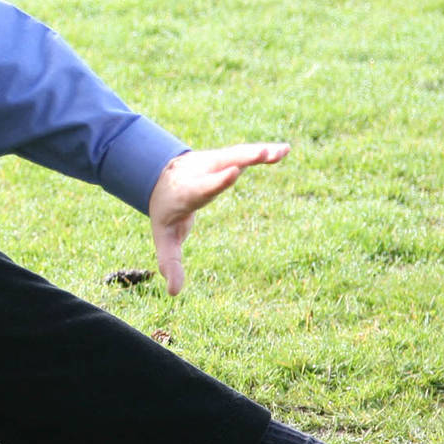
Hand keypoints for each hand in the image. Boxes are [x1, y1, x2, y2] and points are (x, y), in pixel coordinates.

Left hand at [147, 142, 288, 295]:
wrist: (159, 176)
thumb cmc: (167, 211)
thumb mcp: (164, 237)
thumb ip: (170, 261)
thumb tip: (174, 293)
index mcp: (187, 193)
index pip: (204, 187)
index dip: (218, 181)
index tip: (233, 172)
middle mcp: (201, 172)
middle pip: (222, 165)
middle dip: (239, 160)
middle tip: (258, 153)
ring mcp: (213, 161)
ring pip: (236, 154)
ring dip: (256, 153)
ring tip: (279, 152)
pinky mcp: (225, 157)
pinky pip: (245, 153)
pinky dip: (264, 152)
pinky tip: (284, 150)